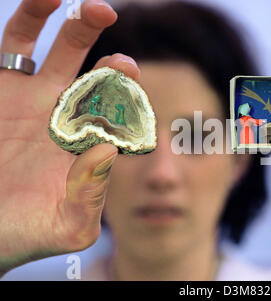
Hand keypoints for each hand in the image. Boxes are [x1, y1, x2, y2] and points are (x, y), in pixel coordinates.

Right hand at [0, 0, 139, 275]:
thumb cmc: (23, 235)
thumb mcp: (68, 227)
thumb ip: (92, 196)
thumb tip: (108, 151)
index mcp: (89, 146)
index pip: (120, 117)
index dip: (131, 103)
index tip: (135, 94)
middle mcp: (67, 117)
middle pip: (98, 79)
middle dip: (114, 65)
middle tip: (124, 61)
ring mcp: (33, 98)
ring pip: (62, 53)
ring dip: (80, 29)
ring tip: (98, 11)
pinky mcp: (1, 85)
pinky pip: (16, 44)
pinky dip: (32, 19)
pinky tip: (47, 1)